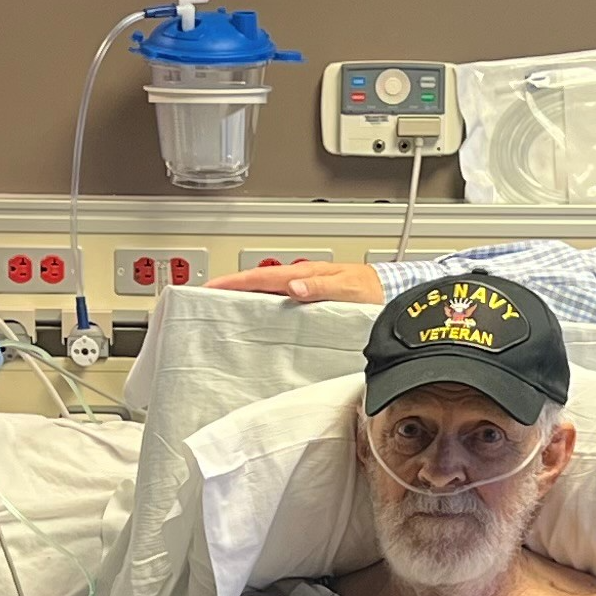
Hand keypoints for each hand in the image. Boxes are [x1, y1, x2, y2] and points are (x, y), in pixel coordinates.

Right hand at [212, 259, 384, 305]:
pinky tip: (256, 321)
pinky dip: (261, 309)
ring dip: (243, 300)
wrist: (390, 293)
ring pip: (265, 293)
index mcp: (304, 275)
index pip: (260, 277)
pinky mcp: (308, 302)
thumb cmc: (372, 289)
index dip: (233, 282)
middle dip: (229, 290)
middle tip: (205, 301)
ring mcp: (303, 291)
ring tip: (222, 312)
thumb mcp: (348, 288)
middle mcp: (300, 281)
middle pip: (256, 284)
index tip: (210, 287)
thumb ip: (321, 287)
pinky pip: (278, 304)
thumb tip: (294, 288)